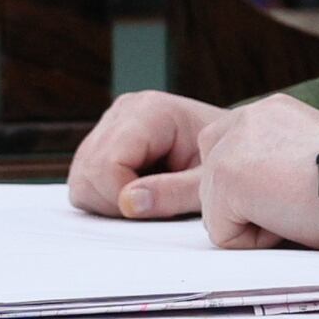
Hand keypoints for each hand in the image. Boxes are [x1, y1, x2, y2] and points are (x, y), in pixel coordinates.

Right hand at [70, 91, 234, 219]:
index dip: (124, 197)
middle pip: (88, 170)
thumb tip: (128, 203)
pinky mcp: (105, 141)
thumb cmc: (229, 159)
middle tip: (155, 207)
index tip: (157, 208)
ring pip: (81, 177)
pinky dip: (106, 196)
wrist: (238, 147)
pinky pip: (84, 179)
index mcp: (150, 110)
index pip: (108, 164)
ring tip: (150, 199)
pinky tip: (139, 193)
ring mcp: (112, 124)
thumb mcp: (210, 181)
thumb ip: (172, 193)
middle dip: (115, 201)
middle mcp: (124, 110)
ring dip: (109, 201)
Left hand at [189, 92, 318, 251]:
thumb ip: (280, 154)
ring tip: (295, 210)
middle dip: (241, 202)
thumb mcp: (316, 151)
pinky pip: (222, 232)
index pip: (229, 148)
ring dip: (252, 221)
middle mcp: (247, 117)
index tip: (293, 191)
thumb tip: (261, 186)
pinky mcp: (225, 177)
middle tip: (291, 204)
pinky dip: (252, 241)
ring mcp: (231, 146)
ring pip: (215, 206)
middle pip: (211, 174)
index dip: (254, 184)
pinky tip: (288, 222)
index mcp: (271, 111)